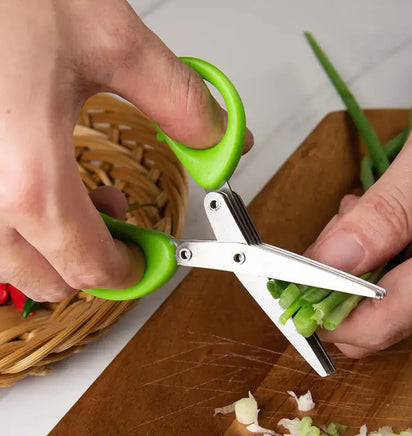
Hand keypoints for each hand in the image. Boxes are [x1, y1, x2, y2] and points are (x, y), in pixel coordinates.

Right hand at [0, 1, 252, 301]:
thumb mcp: (111, 42)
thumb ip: (179, 101)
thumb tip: (218, 139)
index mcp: (25, 176)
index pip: (92, 267)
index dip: (132, 271)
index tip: (152, 258)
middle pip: (48, 280)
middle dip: (95, 260)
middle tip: (123, 222)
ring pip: (12, 262)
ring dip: (56, 246)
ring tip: (84, 198)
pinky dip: (21, 224)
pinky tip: (39, 183)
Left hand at [306, 75, 411, 357]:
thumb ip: (387, 213)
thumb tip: (334, 261)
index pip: (383, 324)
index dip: (328, 319)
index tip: (290, 291)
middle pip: (372, 312)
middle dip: (331, 282)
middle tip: (322, 239)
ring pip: (370, 286)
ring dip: (342, 257)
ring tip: (351, 209)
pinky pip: (378, 258)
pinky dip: (356, 239)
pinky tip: (361, 208)